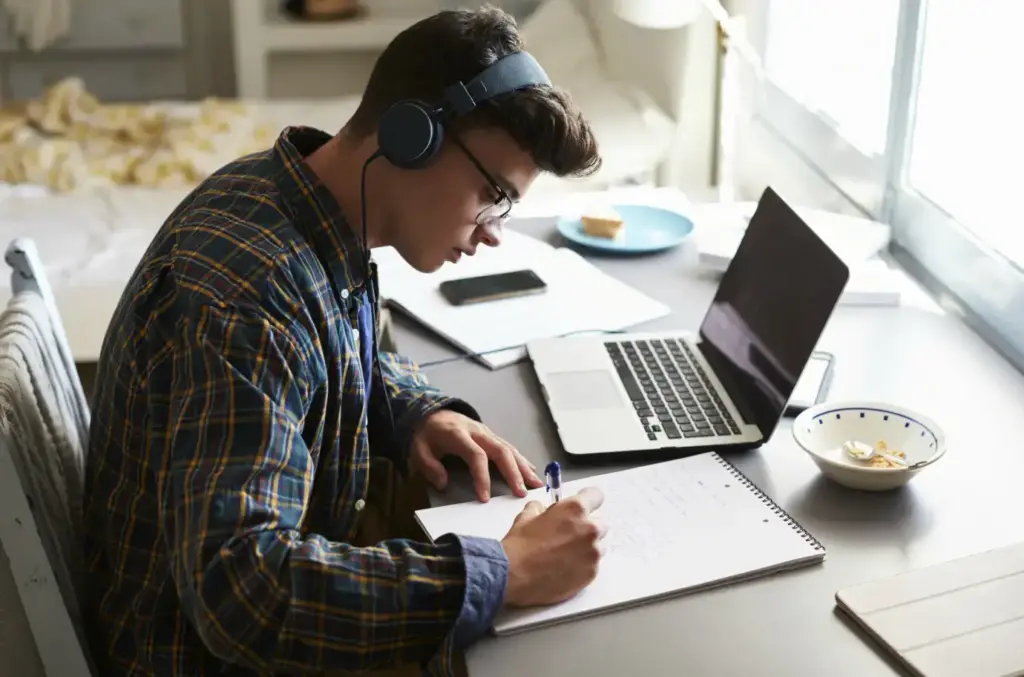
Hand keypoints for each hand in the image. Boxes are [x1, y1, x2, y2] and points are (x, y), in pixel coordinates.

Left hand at [410, 409, 543, 501]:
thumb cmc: (427, 434)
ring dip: (523, 467)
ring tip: (536, 484)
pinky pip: (509, 447)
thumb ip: (429, 466)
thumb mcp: (418, 449)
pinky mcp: (491, 435)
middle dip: (513, 473)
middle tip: (521, 493)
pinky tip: (531, 471)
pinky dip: (521, 459)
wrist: (432, 412)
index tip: (485, 498)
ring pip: (509, 448)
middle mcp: (478, 432)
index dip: (482, 477)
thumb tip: (443, 483)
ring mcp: (487, 432)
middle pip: (500, 451)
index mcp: (459, 435)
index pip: (476, 456)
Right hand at [500, 487, 606, 607]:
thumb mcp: (526, 516)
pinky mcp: (591, 573)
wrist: (513, 576)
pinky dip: (583, 565)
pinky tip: (566, 568)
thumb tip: (543, 509)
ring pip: (599, 546)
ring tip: (567, 555)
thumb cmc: (519, 546)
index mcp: (575, 509)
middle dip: (588, 527)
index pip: (596, 496)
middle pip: (601, 523)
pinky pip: (594, 565)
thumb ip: (541, 508)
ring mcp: (593, 553)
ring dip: (588, 547)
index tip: (586, 505)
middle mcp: (589, 529)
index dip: (588, 500)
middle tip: (570, 535)